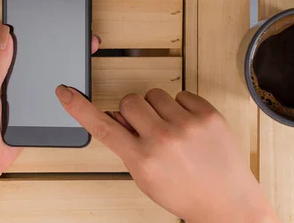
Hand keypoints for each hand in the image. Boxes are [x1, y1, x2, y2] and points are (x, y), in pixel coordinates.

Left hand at [0, 23, 99, 222]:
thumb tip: (5, 35)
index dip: (15, 26)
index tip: (35, 15)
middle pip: (17, 53)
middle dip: (35, 43)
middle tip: (58, 32)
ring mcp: (6, 94)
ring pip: (28, 72)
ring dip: (41, 66)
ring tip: (63, 52)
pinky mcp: (20, 110)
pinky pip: (35, 93)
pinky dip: (45, 87)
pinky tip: (59, 82)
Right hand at [56, 87, 278, 222]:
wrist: (228, 202)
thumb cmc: (185, 193)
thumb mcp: (146, 178)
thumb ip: (127, 147)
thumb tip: (115, 117)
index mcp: (143, 160)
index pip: (102, 127)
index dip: (79, 108)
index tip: (65, 91)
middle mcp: (163, 139)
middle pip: (129, 100)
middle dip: (134, 112)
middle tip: (147, 128)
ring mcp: (187, 125)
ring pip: (154, 94)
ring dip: (158, 108)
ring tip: (173, 130)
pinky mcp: (207, 114)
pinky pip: (181, 94)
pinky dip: (182, 107)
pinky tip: (189, 127)